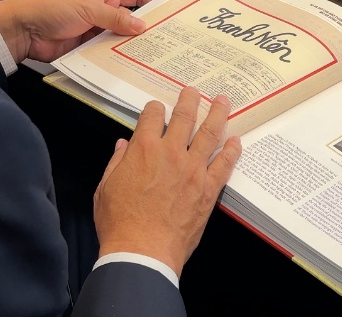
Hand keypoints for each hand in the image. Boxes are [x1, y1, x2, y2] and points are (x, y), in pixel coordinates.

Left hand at [0, 0, 156, 62]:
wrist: (24, 30)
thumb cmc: (52, 7)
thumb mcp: (89, 7)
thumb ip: (116, 17)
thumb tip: (141, 25)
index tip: (169, 8)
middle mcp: (101, 9)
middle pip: (129, 18)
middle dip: (143, 27)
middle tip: (164, 37)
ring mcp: (94, 28)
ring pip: (119, 37)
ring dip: (129, 44)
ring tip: (151, 52)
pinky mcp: (87, 46)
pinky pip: (106, 51)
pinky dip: (116, 56)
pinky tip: (129, 62)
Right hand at [93, 86, 242, 275]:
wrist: (143, 252)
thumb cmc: (120, 223)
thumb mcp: (105, 188)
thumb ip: (116, 163)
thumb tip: (123, 146)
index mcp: (143, 149)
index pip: (152, 116)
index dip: (154, 109)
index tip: (157, 108)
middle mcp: (171, 153)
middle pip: (185, 117)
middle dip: (190, 100)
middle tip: (194, 91)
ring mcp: (193, 170)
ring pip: (209, 134)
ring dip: (217, 114)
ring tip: (223, 101)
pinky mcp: (208, 189)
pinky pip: (224, 164)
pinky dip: (231, 151)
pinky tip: (236, 141)